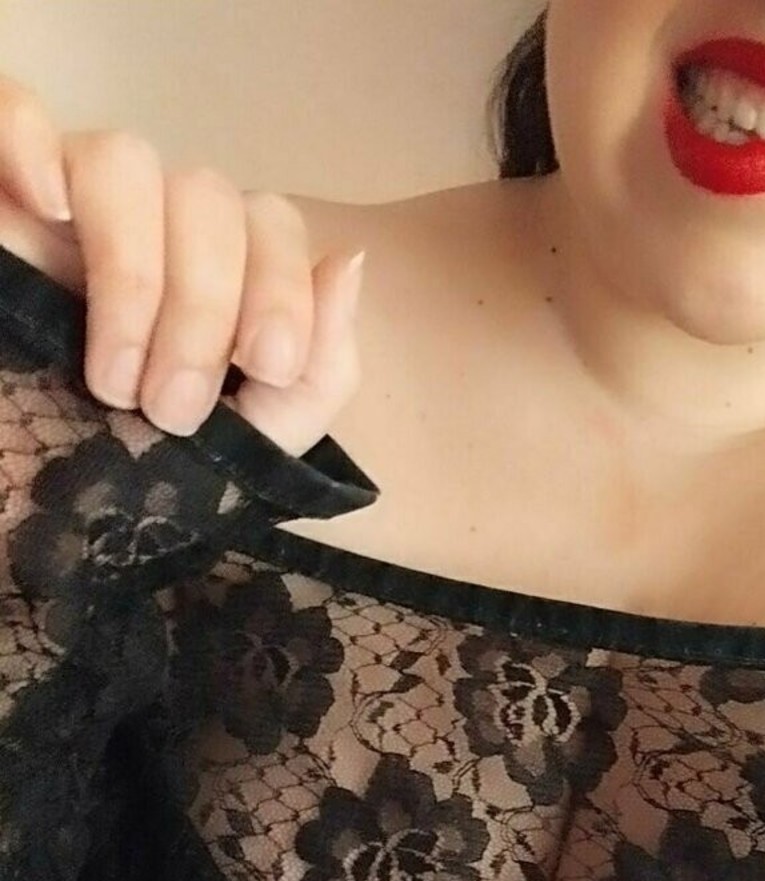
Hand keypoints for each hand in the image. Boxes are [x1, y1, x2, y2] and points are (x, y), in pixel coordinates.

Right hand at [0, 75, 364, 456]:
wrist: (42, 501)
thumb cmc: (144, 472)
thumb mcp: (254, 440)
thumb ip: (320, 369)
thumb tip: (347, 263)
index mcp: (214, 268)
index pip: (270, 222)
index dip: (282, 288)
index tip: (268, 369)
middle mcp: (148, 223)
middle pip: (207, 195)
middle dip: (205, 310)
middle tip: (172, 410)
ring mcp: (68, 204)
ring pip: (124, 160)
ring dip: (133, 277)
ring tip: (112, 383)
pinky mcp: (1, 199)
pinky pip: (13, 111)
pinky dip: (28, 141)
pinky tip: (43, 210)